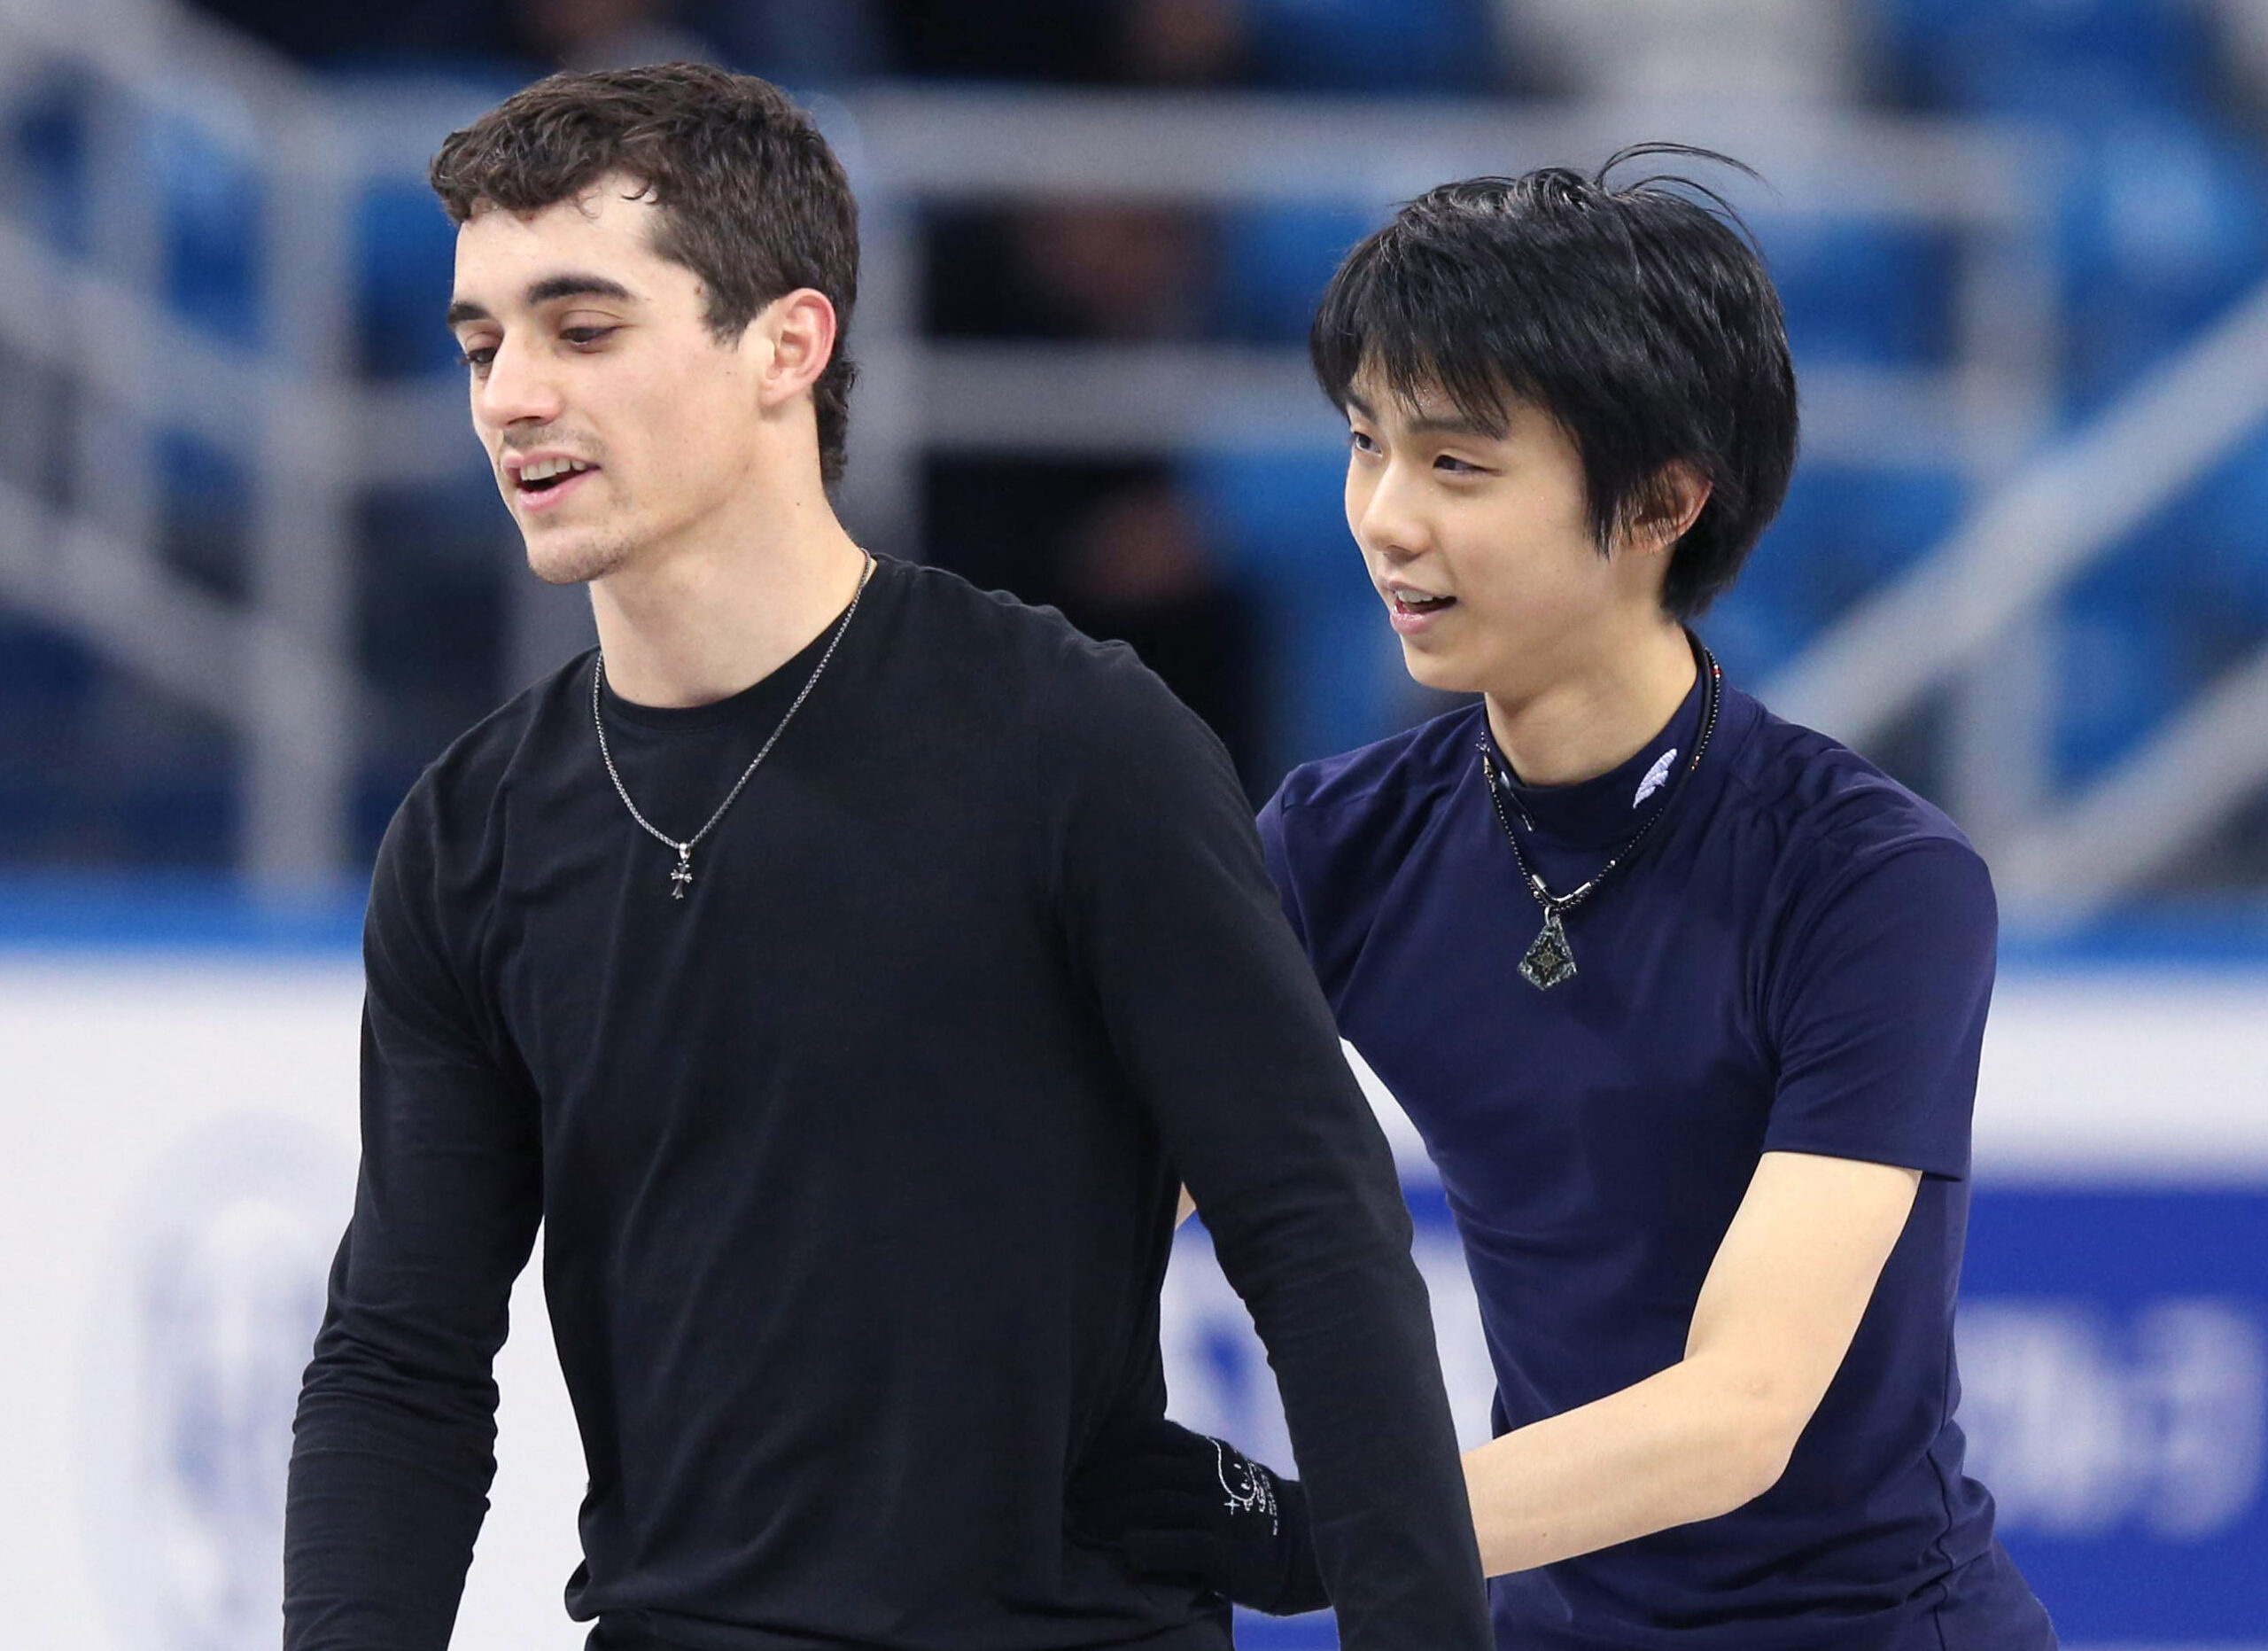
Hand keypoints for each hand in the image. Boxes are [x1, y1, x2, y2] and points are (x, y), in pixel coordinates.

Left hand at [1067, 1415, 1327, 1615]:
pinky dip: (1145, 1547)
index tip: (1078, 1464)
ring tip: (1082, 1524)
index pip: (1147, 1436)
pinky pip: (1174, 1545)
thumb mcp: (1216, 1470)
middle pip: (1142, 1471)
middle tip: (1069, 1499)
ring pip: (1153, 1504)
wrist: (1298, 1549)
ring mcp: (1219, 1511)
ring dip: (1110, 1514)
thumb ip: (1178, 1457)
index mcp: (1206, 1451)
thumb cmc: (1240, 1510)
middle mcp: (1211, 1475)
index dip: (1108, 1449)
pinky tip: (1127, 1552)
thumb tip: (1115, 1449)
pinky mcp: (1223, 1551)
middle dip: (1099, 1485)